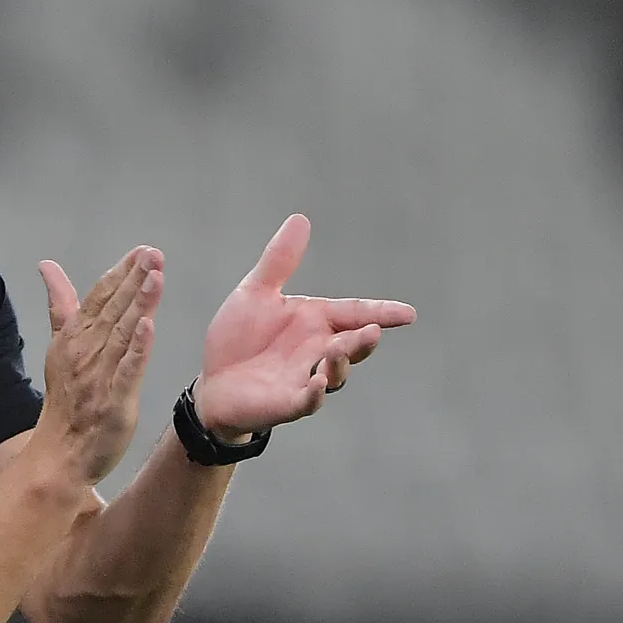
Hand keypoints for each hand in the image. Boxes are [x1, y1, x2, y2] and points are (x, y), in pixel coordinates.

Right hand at [35, 245, 161, 486]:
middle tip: (154, 254)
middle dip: (134, 280)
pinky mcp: (114, 401)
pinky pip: (127, 371)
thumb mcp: (59, 344)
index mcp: (75, 336)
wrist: (60, 451)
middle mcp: (86, 351)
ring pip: (122, 334)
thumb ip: (61, 303)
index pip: (99, 297)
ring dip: (139, 305)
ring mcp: (100, 376)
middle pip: (113, 309)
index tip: (141, 251)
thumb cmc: (65, 397)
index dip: (120, 273)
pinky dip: (137, 349)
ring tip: (155, 278)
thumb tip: (47, 265)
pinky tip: (149, 327)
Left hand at [191, 215, 414, 440]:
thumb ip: (280, 261)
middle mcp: (319, 350)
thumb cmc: (238, 337)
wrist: (213, 382)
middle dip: (364, 339)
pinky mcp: (288, 403)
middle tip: (373, 330)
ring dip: (341, 364)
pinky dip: (315, 394)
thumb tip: (300, 219)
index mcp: (316, 321)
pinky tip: (317, 383)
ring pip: (337, 373)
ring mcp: (306, 378)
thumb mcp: (256, 293)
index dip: (383, 313)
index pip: (356, 314)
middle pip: (352, 344)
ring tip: (337, 353)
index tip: (409, 314)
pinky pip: (308, 402)